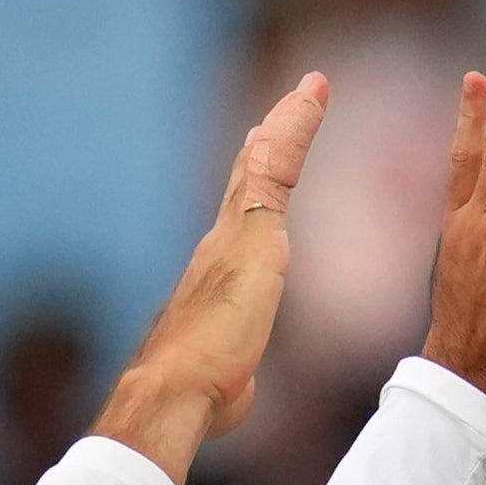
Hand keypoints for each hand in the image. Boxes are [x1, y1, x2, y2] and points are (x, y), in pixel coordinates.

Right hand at [94, 74, 328, 480]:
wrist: (176, 386)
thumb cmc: (198, 392)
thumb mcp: (228, 375)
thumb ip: (234, 371)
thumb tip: (238, 387)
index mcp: (220, 273)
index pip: (243, 217)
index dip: (256, 185)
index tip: (267, 152)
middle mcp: (221, 243)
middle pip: (249, 178)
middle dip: (271, 140)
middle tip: (289, 105)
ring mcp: (234, 233)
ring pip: (265, 164)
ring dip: (287, 124)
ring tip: (309, 91)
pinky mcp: (252, 233)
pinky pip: (276, 168)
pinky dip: (294, 131)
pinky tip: (309, 100)